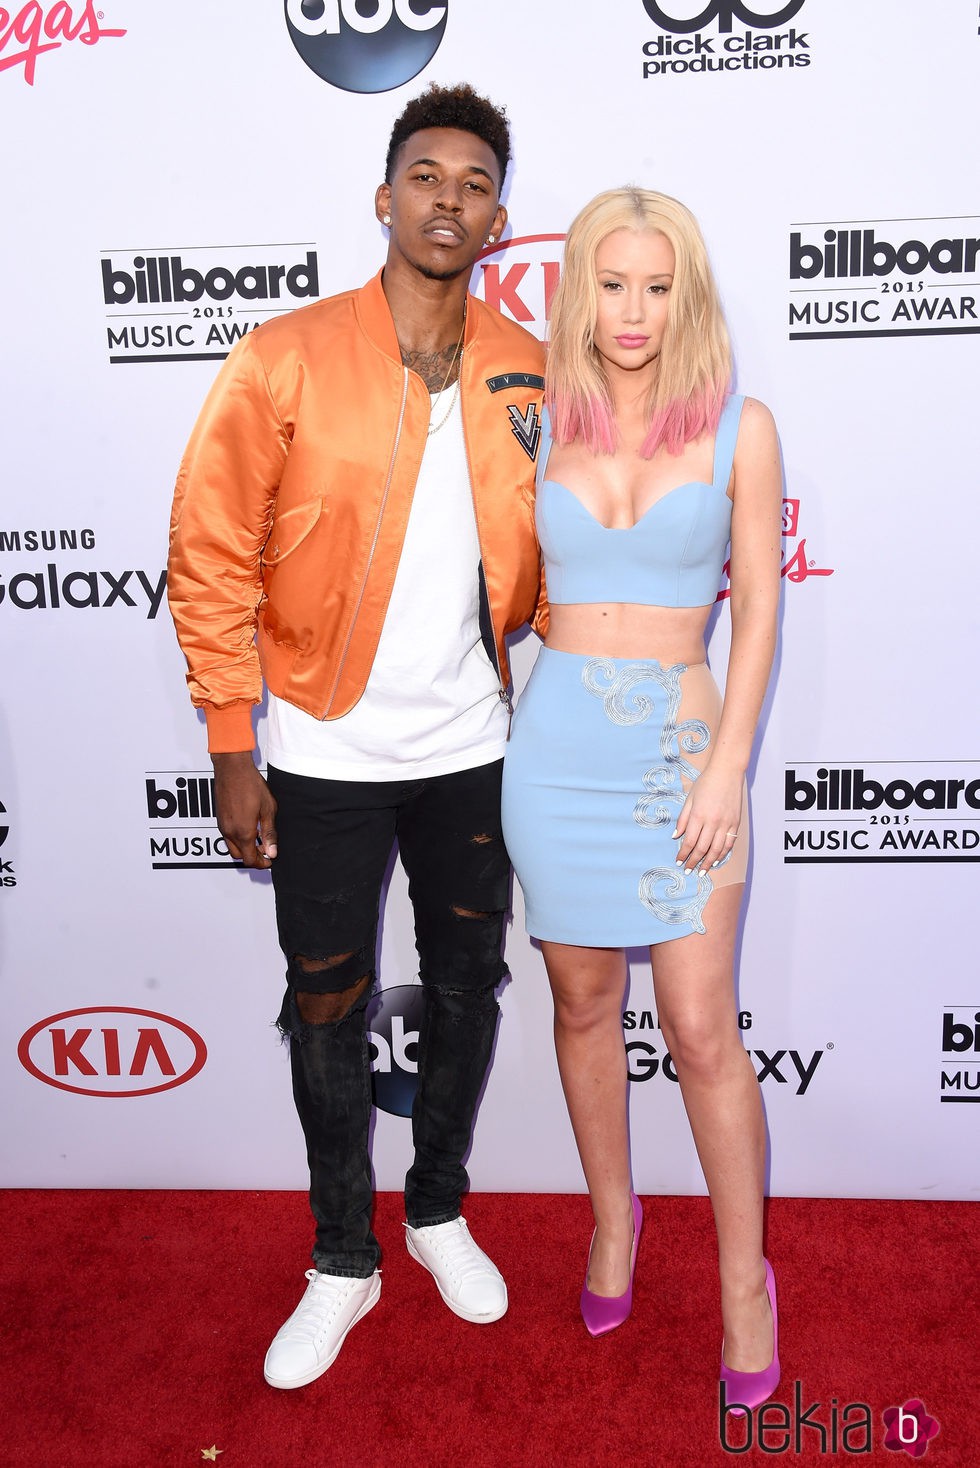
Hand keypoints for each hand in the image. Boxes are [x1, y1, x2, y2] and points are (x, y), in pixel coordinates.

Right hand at [212, 751, 277, 867]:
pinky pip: (227, 837)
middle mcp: (230, 832)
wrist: (232, 768)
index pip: (251, 860)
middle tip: (265, 849)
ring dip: (244, 848)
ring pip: (232, 847)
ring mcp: (222, 825)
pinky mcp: (219, 819)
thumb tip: (272, 851)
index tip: (270, 860)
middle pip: (240, 857)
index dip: (262, 863)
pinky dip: (237, 839)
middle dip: (253, 857)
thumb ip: (269, 833)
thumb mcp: (268, 810)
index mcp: (243, 832)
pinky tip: (248, 828)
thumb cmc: (250, 784)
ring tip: (258, 838)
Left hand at [673, 765, 742, 874]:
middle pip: (702, 848)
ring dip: (708, 863)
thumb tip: (675, 836)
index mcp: (698, 815)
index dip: (683, 854)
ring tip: (702, 872)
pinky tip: (716, 860)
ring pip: (716, 849)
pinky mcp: (735, 823)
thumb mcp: (689, 798)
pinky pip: (728, 843)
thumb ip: (682, 819)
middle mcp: (712, 821)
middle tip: (688, 870)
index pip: (689, 841)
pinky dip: (722, 854)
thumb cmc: (706, 783)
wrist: (727, 772)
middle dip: (694, 862)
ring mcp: (726, 823)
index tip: (679, 861)